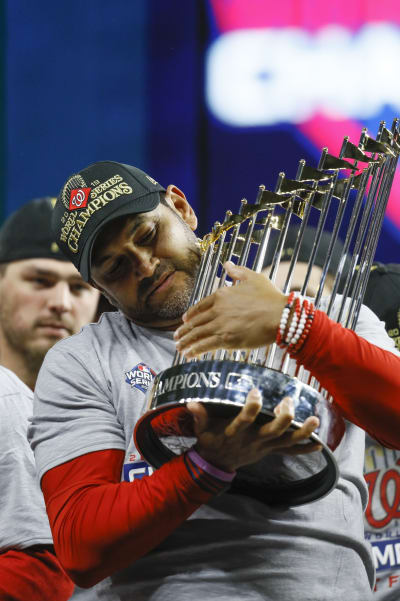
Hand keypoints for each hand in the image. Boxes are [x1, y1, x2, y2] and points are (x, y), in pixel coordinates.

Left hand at [174, 261, 286, 358]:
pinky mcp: (226, 339)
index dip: (191, 314)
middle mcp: (218, 309)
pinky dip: (194, 350)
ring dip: (186, 342)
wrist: (280, 315)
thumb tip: (227, 264)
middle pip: (196, 321)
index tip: (185, 320)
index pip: (201, 306)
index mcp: (222, 294)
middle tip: (177, 336)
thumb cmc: (270, 297)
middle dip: (184, 330)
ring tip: (179, 347)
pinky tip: (188, 354)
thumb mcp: (253, 277)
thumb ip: (237, 272)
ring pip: (197, 334)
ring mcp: (220, 325)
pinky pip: (205, 345)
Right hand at [187, 388, 320, 472]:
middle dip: (284, 417)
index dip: (251, 407)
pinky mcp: (270, 451)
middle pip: (274, 431)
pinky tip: (320, 445)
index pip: (245, 419)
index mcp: (236, 432)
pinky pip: (290, 452)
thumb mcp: (201, 430)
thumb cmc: (210, 442)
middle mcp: (253, 440)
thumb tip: (191, 402)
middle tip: (287, 401)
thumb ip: (199, 416)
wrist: (216, 465)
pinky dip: (305, 449)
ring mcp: (264, 447)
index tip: (256, 392)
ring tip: (315, 420)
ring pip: (287, 441)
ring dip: (303, 432)